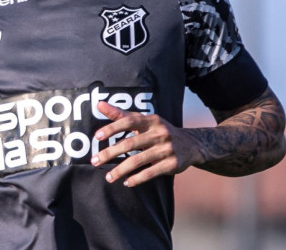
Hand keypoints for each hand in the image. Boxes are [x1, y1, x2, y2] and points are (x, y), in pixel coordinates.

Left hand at [90, 101, 204, 186]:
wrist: (191, 144)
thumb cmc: (159, 131)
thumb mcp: (144, 120)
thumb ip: (121, 115)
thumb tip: (99, 104)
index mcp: (151, 120)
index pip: (129, 121)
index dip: (113, 128)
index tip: (97, 136)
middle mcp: (159, 133)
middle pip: (131, 143)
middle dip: (110, 153)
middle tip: (95, 161)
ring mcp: (166, 149)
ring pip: (139, 160)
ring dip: (120, 170)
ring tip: (108, 177)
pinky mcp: (172, 164)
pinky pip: (151, 173)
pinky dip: (137, 179)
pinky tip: (126, 182)